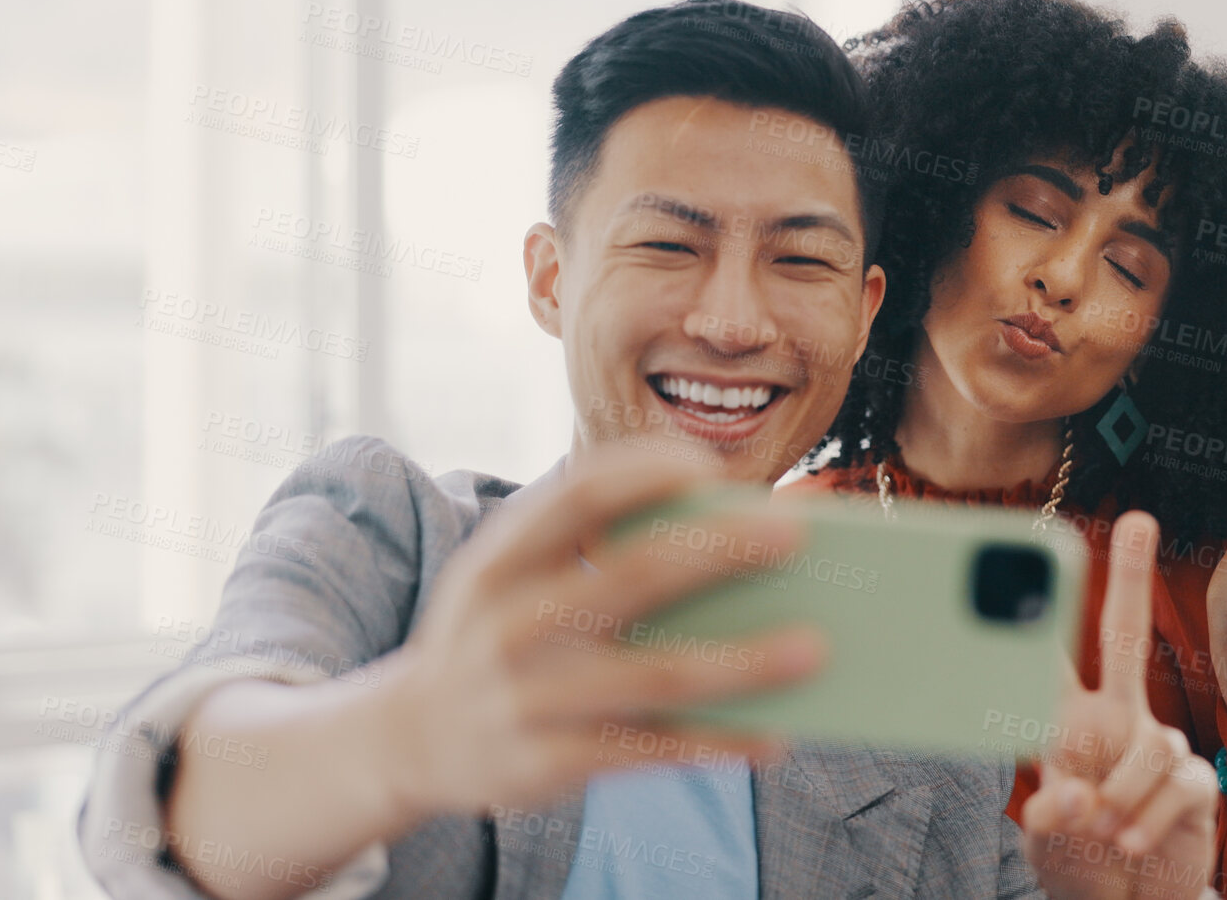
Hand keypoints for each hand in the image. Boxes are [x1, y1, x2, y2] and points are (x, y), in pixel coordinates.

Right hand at [374, 445, 826, 822]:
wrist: (411, 737)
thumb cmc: (499, 632)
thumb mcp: (512, 576)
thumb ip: (590, 549)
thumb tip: (728, 538)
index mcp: (502, 557)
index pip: (580, 493)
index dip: (646, 471)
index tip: (710, 464)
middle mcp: (511, 621)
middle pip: (632, 576)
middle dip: (720, 550)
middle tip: (796, 535)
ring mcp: (528, 696)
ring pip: (655, 674)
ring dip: (743, 661)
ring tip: (815, 648)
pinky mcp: (548, 762)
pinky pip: (651, 750)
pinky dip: (717, 743)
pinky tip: (774, 735)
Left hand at [1023, 512, 1218, 899]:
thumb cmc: (1079, 860)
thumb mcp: (1048, 844)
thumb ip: (1051, 821)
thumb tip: (1070, 796)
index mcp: (1067, 725)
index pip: (1047, 660)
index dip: (1037, 613)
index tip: (1034, 548)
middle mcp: (1116, 721)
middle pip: (1127, 638)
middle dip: (1135, 578)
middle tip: (1139, 521)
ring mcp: (1158, 749)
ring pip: (1151, 742)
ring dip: (1122, 793)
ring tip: (1103, 832)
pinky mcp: (1196, 787)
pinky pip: (1181, 783)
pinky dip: (1151, 816)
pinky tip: (1130, 841)